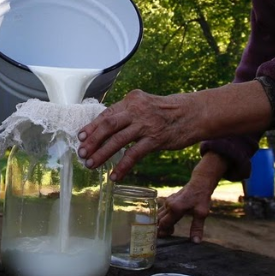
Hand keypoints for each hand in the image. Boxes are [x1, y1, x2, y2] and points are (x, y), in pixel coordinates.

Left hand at [77, 89, 202, 180]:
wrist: (194, 113)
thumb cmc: (168, 111)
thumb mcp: (146, 105)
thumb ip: (129, 113)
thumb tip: (108, 127)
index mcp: (132, 100)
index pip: (107, 113)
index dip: (92, 126)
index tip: (80, 137)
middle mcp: (136, 110)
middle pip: (108, 125)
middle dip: (92, 140)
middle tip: (81, 153)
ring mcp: (146, 124)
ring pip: (118, 140)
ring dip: (102, 154)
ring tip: (91, 164)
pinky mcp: (156, 139)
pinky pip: (134, 154)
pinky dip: (122, 166)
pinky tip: (114, 175)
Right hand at [158, 152, 226, 243]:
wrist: (200, 183)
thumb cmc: (201, 198)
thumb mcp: (201, 213)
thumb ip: (197, 227)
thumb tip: (195, 242)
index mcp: (175, 209)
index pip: (164, 224)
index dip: (162, 232)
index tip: (164, 239)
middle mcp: (169, 204)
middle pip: (159, 220)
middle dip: (161, 229)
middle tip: (167, 236)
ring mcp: (168, 201)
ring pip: (159, 215)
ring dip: (162, 223)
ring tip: (170, 230)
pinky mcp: (169, 200)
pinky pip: (162, 210)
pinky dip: (163, 217)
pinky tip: (170, 222)